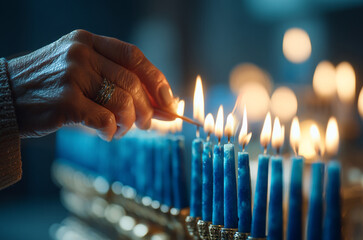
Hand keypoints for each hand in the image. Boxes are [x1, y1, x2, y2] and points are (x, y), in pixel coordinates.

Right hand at [7, 29, 174, 140]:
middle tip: (145, 124)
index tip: (169, 100)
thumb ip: (118, 82)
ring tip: (120, 130)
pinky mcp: (65, 101)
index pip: (134, 56)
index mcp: (89, 42)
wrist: (5, 97)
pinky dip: (111, 131)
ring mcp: (72, 75)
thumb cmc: (51, 88)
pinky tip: (105, 133)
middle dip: (147, 109)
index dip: (157, 80)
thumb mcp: (83, 73)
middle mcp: (81, 53)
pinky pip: (105, 120)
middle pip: (132, 83)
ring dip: (128, 123)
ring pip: (122, 103)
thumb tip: (165, 105)